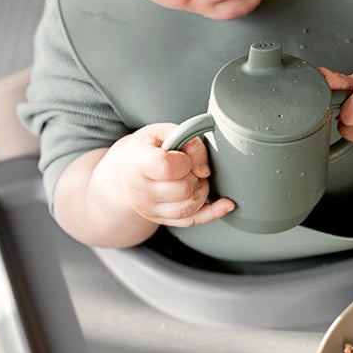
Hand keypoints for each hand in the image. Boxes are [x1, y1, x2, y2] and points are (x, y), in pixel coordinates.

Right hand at [111, 123, 234, 226]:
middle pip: (182, 190)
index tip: (184, 156)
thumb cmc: (148, 148)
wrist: (127, 169)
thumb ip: (188, 140)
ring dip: (201, 192)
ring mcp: (150, 208)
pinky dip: (212, 212)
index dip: (185, 161)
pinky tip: (225, 204)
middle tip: (191, 168)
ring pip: (189, 208)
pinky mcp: (161, 219)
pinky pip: (192, 221)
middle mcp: (140, 190)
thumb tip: (204, 170)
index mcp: (138, 162)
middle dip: (196, 177)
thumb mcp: (163, 132)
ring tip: (194, 179)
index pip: (167, 167)